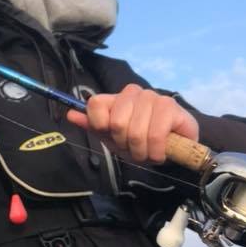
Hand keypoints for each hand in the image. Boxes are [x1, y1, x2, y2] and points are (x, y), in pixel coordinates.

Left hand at [66, 84, 199, 163]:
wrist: (175, 149)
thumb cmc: (141, 143)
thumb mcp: (113, 138)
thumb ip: (93, 126)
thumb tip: (70, 114)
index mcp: (115, 99)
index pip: (95, 104)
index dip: (100, 127)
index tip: (112, 137)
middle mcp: (132, 93)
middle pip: (116, 123)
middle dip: (125, 145)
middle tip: (135, 149)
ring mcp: (152, 97)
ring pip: (136, 132)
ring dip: (142, 152)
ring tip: (148, 152)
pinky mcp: (170, 106)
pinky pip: (155, 135)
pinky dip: (156, 152)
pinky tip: (160, 153)